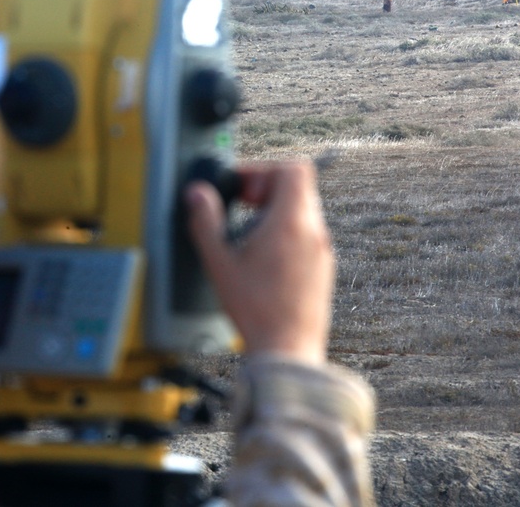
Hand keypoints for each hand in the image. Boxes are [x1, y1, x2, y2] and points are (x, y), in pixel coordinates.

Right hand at [185, 162, 334, 365]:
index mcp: (290, 222)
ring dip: (277, 210)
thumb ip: (205, 222)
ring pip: (304, 210)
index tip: (243, 188)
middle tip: (243, 205)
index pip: (293, 169)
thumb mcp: (219, 262)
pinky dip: (287, 232)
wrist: (288, 349)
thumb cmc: (256, 309)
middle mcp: (313, 231)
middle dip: (268, 189)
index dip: (264, 170)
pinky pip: (308, 234)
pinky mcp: (323, 268)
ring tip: (251, 234)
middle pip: (299, 186)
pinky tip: (264, 258)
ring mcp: (322, 250)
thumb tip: (196, 194)